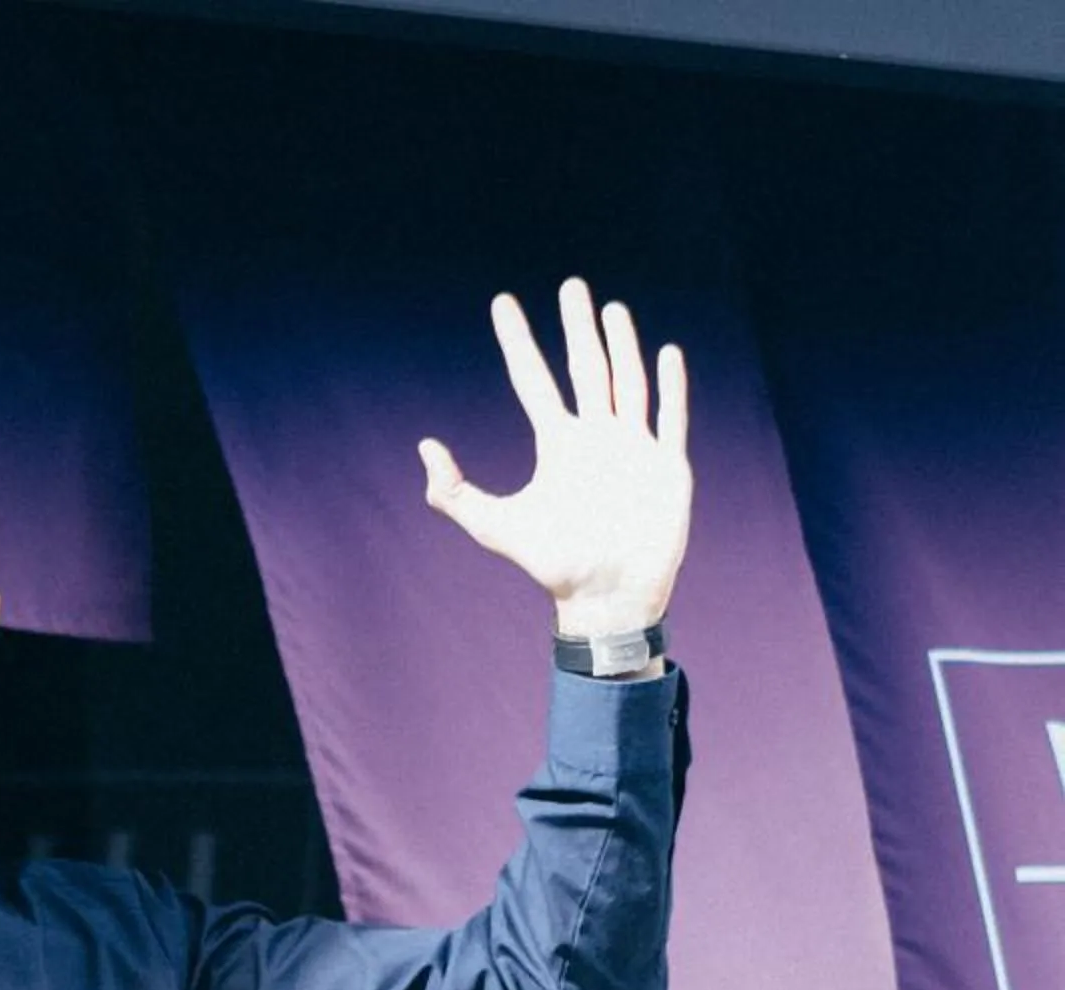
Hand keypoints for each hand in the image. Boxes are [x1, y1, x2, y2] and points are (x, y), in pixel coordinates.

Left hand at [419, 277, 692, 642]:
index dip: (518, 342)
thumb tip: (425, 446)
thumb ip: (454, 492)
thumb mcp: (494, 526)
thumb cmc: (552, 566)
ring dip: (623, 345)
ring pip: (628, 382)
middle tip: (572, 285)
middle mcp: (595, 437)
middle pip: (586, 368)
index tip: (503, 304)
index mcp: (557, 445)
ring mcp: (633, 448)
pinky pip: (671, 418)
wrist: (605, 596)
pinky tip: (666, 354)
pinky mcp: (667, 466)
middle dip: (578, 327)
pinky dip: (671, 387)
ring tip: (613, 309)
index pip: (533, 380)